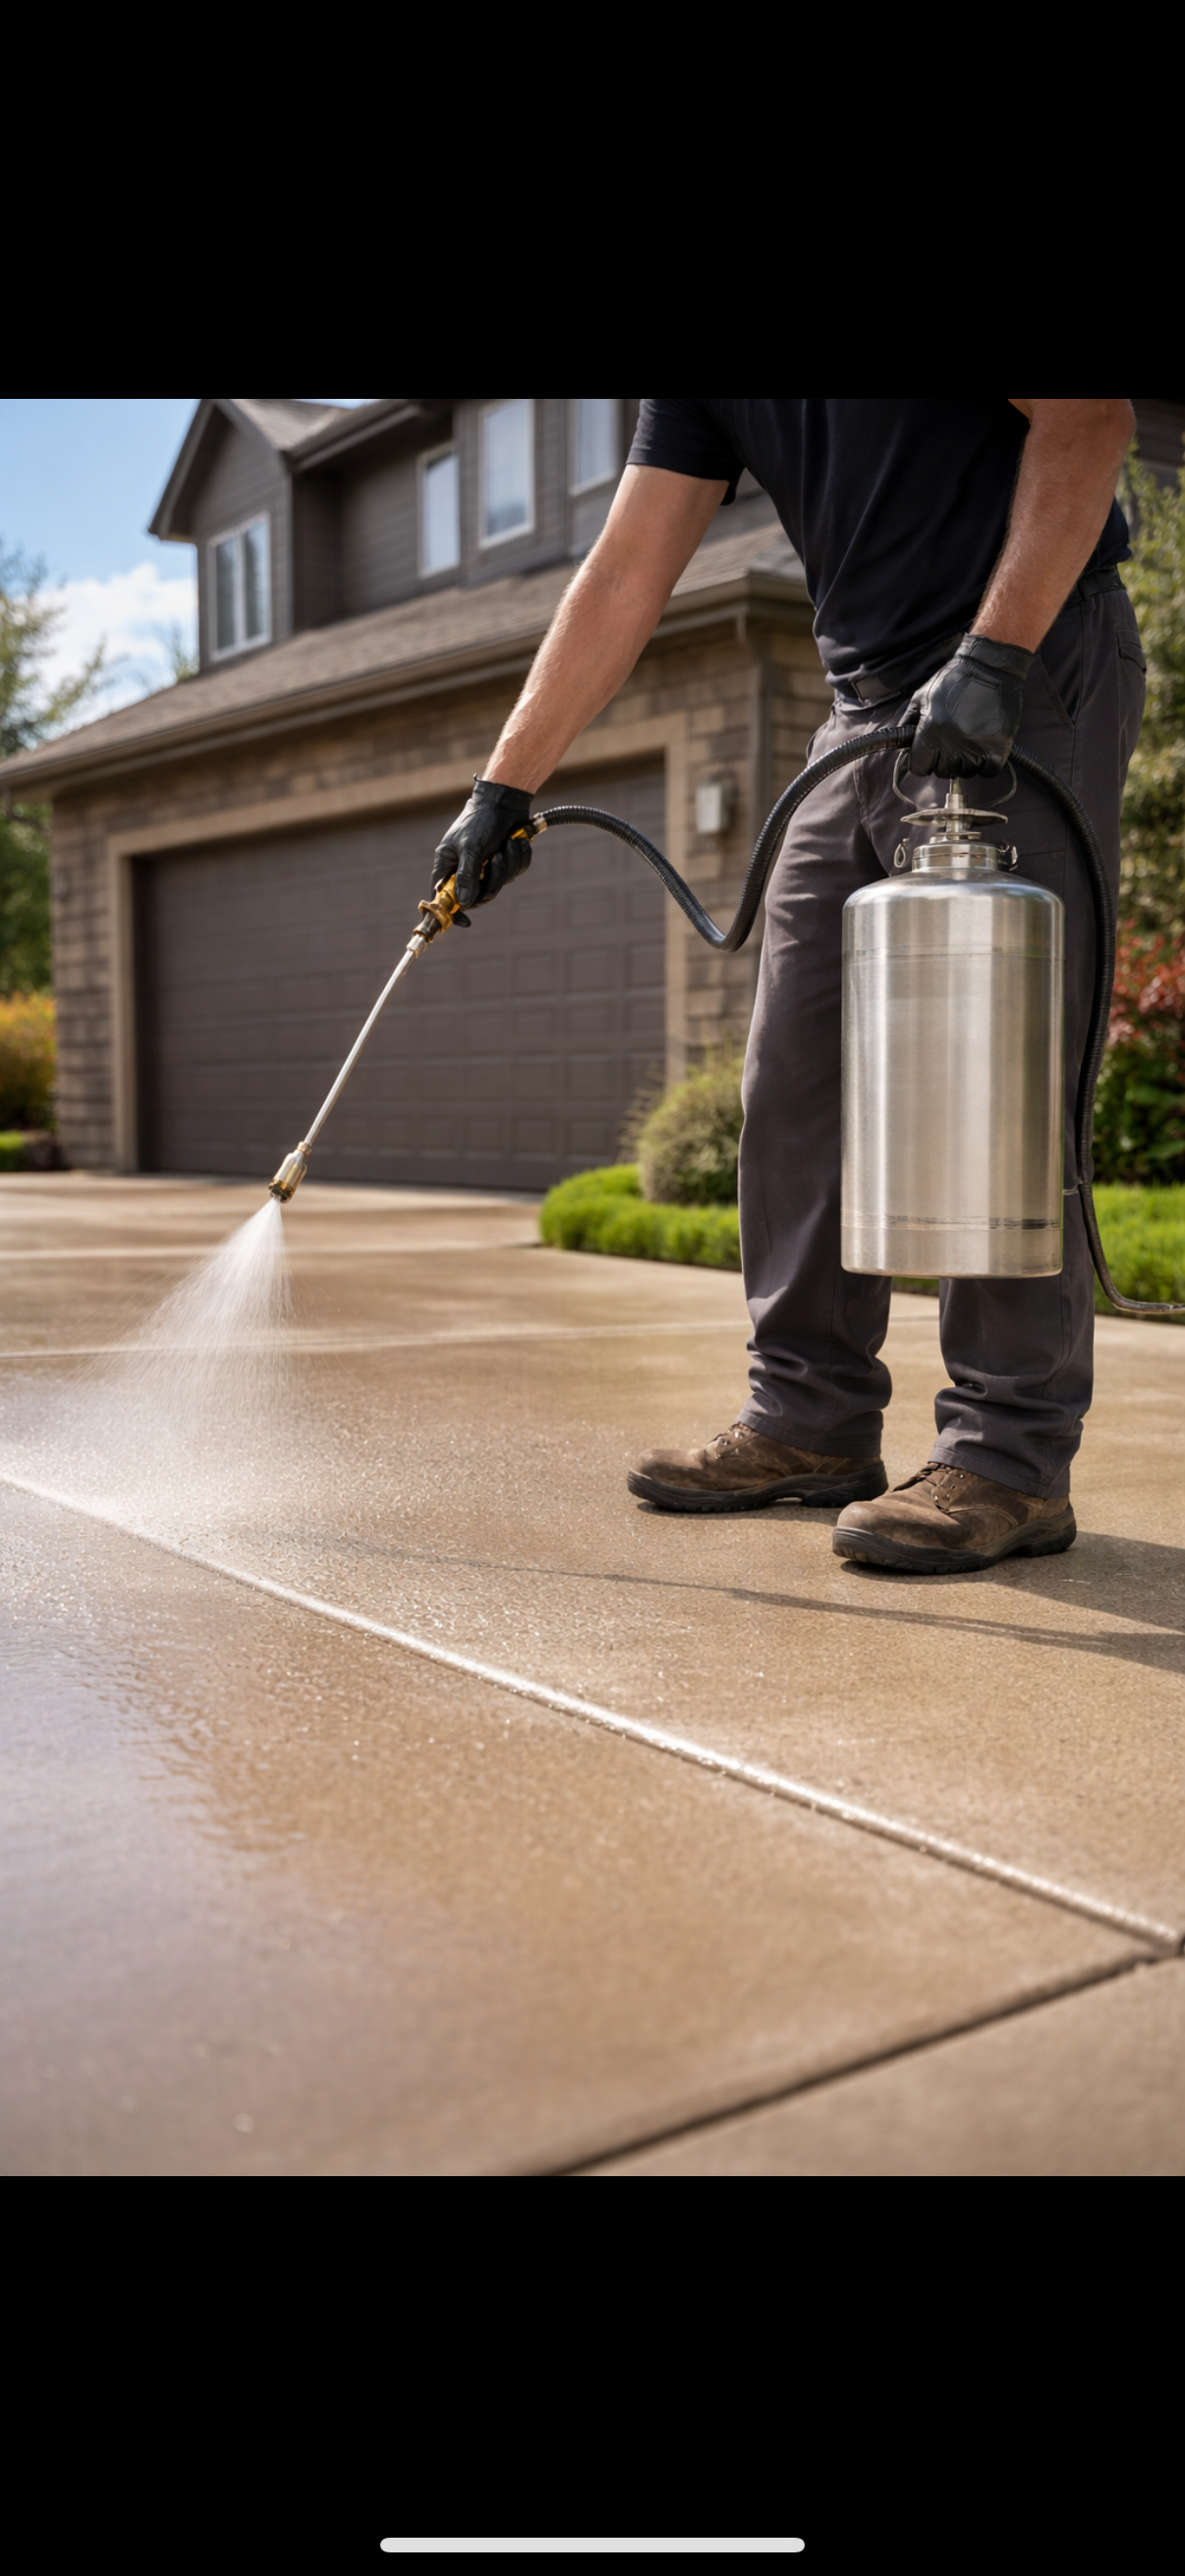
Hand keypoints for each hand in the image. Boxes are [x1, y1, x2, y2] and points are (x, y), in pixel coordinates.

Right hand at [432, 777, 534, 912]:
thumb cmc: (481, 820)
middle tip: (497, 859)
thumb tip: (463, 903)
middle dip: (492, 880)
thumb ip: (467, 876)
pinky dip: (518, 859)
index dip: (452, 912)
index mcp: (447, 865)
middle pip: (477, 896)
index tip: (465, 922)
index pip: (443, 896)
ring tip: (508, 843)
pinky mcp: (503, 862)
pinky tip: (517, 842)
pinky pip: (513, 873)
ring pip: (498, 885)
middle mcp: (464, 869)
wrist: (505, 800)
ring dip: (508, 865)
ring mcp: (485, 867)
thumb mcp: (471, 848)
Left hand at [903, 634, 1032, 776]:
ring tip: (969, 738)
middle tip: (952, 739)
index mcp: (931, 731)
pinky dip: (987, 763)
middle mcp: (953, 743)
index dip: (922, 760)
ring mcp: (977, 747)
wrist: (990, 666)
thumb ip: (907, 724)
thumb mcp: (922, 697)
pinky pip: (989, 771)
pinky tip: (984, 745)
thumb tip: (899, 749)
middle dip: (944, 759)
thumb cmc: (954, 680)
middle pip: (942, 771)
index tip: (928, 753)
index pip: (919, 767)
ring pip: (966, 772)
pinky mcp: (999, 747)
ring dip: (966, 761)